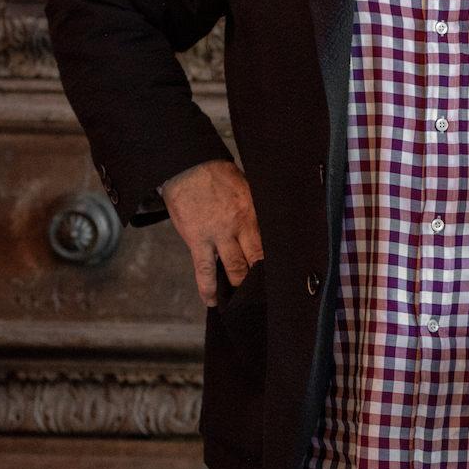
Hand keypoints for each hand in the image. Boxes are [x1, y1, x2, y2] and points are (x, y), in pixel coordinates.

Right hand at [162, 159, 262, 306]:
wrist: (186, 167)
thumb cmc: (217, 176)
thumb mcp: (247, 188)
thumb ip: (257, 210)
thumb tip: (269, 229)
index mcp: (254, 213)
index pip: (270, 245)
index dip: (276, 264)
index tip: (282, 278)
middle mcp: (239, 226)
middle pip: (256, 261)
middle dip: (261, 280)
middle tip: (267, 295)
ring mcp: (217, 235)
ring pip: (234, 269)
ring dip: (239, 287)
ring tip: (244, 302)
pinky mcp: (197, 241)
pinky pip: (204, 271)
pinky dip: (208, 289)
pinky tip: (213, 301)